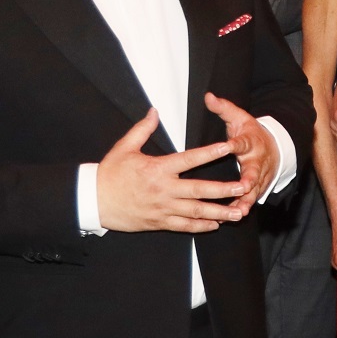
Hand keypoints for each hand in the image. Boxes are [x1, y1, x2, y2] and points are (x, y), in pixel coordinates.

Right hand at [95, 109, 249, 232]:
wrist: (93, 201)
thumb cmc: (109, 174)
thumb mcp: (124, 148)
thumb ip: (142, 130)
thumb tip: (154, 111)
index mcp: (157, 169)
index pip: (189, 160)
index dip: (210, 153)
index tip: (228, 148)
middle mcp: (163, 190)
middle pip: (199, 190)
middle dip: (223, 190)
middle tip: (243, 187)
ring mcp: (162, 208)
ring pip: (195, 212)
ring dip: (218, 213)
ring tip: (237, 213)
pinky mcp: (159, 222)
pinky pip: (183, 226)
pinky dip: (200, 226)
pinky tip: (216, 225)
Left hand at [204, 92, 277, 203]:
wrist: (275, 147)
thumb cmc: (251, 132)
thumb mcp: (240, 118)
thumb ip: (224, 108)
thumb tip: (208, 96)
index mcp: (251, 142)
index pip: (243, 142)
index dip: (235, 144)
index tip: (229, 146)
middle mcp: (257, 161)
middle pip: (253, 171)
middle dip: (249, 180)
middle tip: (243, 186)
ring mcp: (259, 176)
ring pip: (253, 190)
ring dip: (245, 200)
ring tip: (236, 211)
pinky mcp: (257, 187)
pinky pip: (249, 199)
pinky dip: (241, 208)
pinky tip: (229, 218)